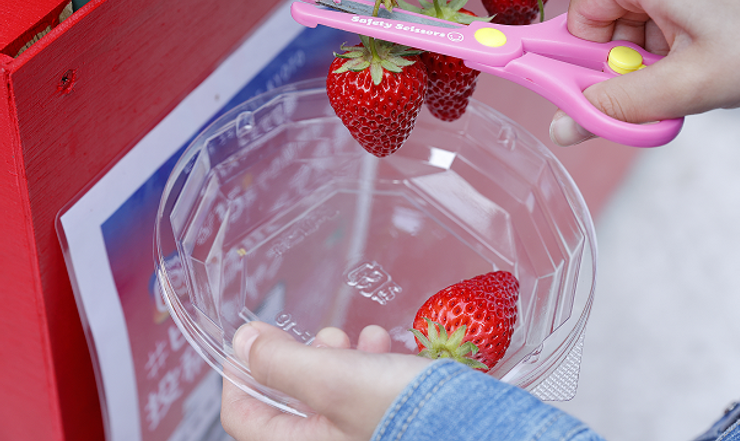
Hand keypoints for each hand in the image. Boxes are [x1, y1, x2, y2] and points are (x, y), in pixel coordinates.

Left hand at [220, 323, 431, 440]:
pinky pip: (362, 393)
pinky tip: (385, 346)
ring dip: (340, 356)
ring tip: (361, 337)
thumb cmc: (400, 411)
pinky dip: (368, 365)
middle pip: (288, 399)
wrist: (472, 424)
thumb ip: (280, 362)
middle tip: (322, 337)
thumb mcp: (331, 379)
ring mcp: (355, 435)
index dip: (239, 375)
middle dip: (303, 357)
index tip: (250, 341)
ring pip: (329, 391)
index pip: (242, 417)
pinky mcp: (383, 422)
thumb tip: (242, 344)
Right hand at [551, 0, 739, 144]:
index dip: (598, 54)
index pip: (583, 14)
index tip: (627, 75)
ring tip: (704, 40)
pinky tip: (718, 13)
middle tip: (676, 64)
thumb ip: (615, 106)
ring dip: (660, 19)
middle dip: (634, 39)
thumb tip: (563, 125)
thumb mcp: (686, 88)